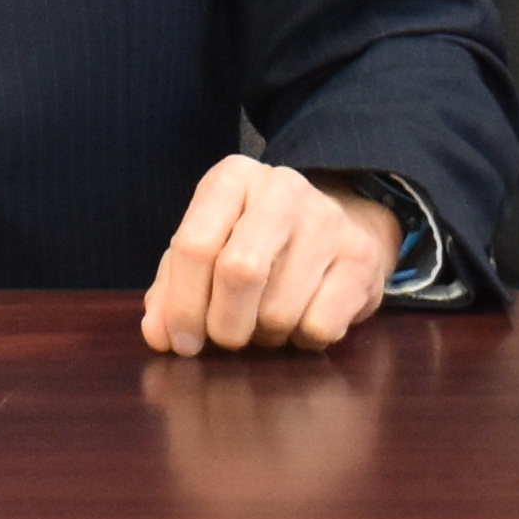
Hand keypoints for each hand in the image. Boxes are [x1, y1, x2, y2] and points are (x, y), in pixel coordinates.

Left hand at [138, 157, 402, 355]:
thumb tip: (157, 335)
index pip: (194, 244)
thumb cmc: (257, 243)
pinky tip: (302, 319)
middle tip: (224, 340)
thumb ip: (173, 288)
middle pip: (238, 272)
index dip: (182, 304)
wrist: (341, 226)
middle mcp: (281, 188)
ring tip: (266, 321)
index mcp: (232, 177)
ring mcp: (328, 219)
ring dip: (264, 335)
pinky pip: (319, 326)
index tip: (180, 342)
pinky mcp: (361, 257)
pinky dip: (302, 340)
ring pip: (279, 309)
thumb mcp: (210, 248)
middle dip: (223, 325)